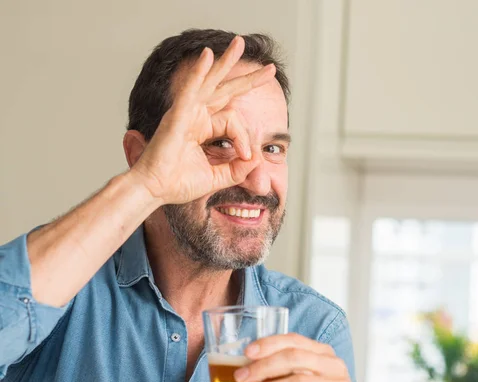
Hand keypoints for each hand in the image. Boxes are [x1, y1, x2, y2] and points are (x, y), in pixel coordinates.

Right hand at [130, 36, 275, 204]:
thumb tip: (257, 160)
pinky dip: (198, 72)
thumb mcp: (217, 177)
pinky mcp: (177, 116)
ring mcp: (186, 113)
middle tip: (270, 69)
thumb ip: (237, 169)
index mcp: (204, 128)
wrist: (156, 191)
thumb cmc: (179, 183)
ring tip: (239, 43)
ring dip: (226, 62)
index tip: (248, 156)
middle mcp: (196, 116)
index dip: (245, 138)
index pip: (234, 122)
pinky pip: (190, 90)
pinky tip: (207, 56)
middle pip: (226, 90)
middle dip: (248, 78)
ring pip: (210, 82)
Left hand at [234, 333, 370, 381]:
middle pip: (294, 359)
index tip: (247, 352)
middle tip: (240, 378)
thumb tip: (245, 368)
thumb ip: (282, 371)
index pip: (294, 341)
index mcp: (323, 352)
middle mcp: (333, 366)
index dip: (269, 344)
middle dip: (263, 367)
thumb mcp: (304, 380)